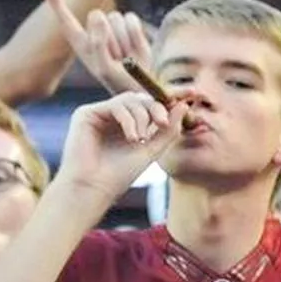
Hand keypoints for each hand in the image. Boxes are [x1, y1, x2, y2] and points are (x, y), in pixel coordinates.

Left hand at [44, 0, 151, 94]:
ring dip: (123, 40)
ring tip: (126, 57)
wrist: (144, 87)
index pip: (67, 20)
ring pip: (115, 18)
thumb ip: (97, 43)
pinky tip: (136, 50)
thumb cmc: (119, 82)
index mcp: (82, 42)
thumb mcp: (103, 68)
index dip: (58, 3)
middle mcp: (96, 31)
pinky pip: (131, 19)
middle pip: (97, 16)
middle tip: (115, 58)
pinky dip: (135, 35)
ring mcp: (114, 28)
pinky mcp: (132, 27)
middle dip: (109, 37)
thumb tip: (100, 15)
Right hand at [56, 92, 186, 203]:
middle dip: (157, 108)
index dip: (170, 98)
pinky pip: (116, 105)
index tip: (194, 93)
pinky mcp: (86, 113)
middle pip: (142, 98)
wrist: (94, 188)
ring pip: (131, 100)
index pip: (151, 105)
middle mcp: (114, 117)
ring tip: (141, 140)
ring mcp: (100, 113)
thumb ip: (168, 129)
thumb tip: (184, 105)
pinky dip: (129, 120)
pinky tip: (132, 138)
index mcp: (130, 125)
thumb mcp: (152, 150)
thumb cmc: (120, 174)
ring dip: (143, 118)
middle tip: (163, 125)